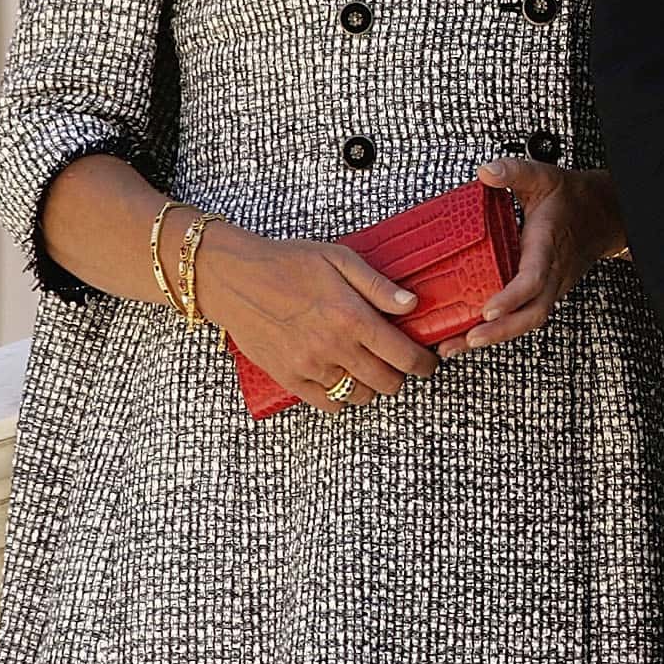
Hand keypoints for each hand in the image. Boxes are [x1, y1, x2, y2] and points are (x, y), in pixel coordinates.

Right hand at [205, 229, 437, 411]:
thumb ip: (379, 286)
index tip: (428, 363)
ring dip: (372, 387)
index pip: (403, 355)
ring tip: (372, 370)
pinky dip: (342, 397)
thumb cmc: (287, 262)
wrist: (234, 278)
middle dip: (401, 376)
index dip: (423, 364)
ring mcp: (310, 366)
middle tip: (401, 364)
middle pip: (385, 382)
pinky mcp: (288, 377)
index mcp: (351, 317)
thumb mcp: (340, 259)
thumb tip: (413, 304)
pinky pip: (327, 403)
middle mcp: (334, 347)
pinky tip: (344, 379)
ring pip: (358, 395)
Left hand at [438, 159, 619, 355]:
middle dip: (500, 332)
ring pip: (527, 321)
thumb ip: (515, 171)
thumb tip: (486, 171)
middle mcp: (552, 273)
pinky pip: (524, 316)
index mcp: (548, 245)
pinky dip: (499, 329)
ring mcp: (551, 287)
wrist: (606, 214)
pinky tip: (469, 334)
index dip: (512, 297)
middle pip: (532, 314)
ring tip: (455, 347)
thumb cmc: (573, 198)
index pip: (534, 279)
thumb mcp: (544, 176)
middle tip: (466, 341)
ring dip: (494, 337)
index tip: (488, 309)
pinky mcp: (545, 292)